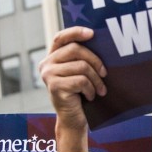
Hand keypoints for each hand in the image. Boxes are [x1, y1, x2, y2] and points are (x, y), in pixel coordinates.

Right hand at [38, 27, 106, 151]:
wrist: (73, 119)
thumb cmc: (80, 94)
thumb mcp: (80, 73)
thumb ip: (82, 58)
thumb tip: (101, 43)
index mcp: (52, 57)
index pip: (60, 37)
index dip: (75, 32)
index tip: (92, 33)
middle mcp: (46, 64)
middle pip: (75, 49)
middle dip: (95, 61)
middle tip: (105, 73)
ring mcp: (48, 75)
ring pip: (81, 66)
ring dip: (96, 79)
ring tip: (99, 90)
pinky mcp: (55, 87)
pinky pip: (81, 80)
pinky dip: (91, 89)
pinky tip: (90, 97)